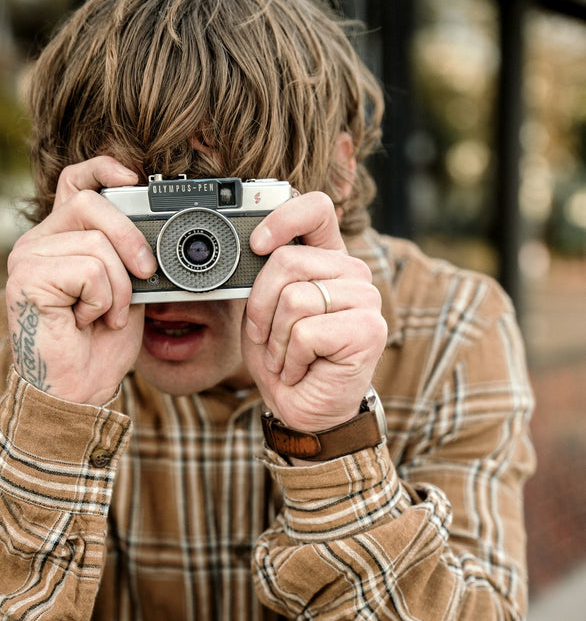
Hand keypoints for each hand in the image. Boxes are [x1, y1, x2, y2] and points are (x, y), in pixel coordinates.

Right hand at [6, 156, 156, 404]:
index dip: (103, 169)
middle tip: (146, 275)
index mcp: (59, 239)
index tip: (133, 176)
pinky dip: (103, 300)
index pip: (76, 183)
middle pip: (92, 204)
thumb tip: (157, 230)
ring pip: (97, 243)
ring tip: (106, 315)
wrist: (77, 391)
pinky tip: (86, 321)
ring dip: (119, 287)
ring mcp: (27, 258)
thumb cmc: (99, 347)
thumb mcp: (126, 290)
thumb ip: (130, 256)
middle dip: (132, 239)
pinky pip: (89, 269)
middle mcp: (37, 243)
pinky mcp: (26, 278)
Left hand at [242, 192, 386, 431]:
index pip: (315, 209)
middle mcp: (352, 273)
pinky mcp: (369, 330)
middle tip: (268, 337)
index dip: (282, 219)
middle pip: (288, 261)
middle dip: (261, 307)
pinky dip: (291, 358)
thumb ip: (261, 278)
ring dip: (276, 340)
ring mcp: (366, 299)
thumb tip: (250, 249)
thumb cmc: (285, 360)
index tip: (257, 244)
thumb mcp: (261, 312)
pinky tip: (303, 369)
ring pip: (294, 299)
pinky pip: (305, 332)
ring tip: (288, 357)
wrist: (306, 410)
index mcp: (327, 259)